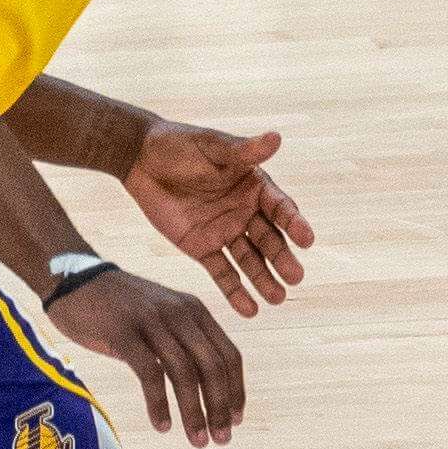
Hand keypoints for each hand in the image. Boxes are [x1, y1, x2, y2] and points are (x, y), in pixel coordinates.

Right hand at [52, 265, 246, 445]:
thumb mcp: (161, 319)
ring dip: (194, 412)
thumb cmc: (119, 310)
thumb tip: (206, 391)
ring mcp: (151, 320)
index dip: (235, 390)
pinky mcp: (123, 331)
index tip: (236, 420)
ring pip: (185, 372)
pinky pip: (150, 373)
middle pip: (213, 366)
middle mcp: (180, 313)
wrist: (74, 280)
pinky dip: (159, 403)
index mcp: (195, 311)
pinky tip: (162, 425)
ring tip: (197, 440)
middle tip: (221, 440)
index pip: (229, 355)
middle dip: (220, 407)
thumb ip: (182, 345)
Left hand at [131, 119, 316, 312]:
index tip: (307, 239)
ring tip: (278, 299)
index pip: (280, 208)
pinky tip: (249, 310)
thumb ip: (243, 151)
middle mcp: (246, 212)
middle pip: (269, 240)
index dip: (294, 223)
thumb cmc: (181, 144)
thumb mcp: (213, 146)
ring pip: (250, 261)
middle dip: (282, 259)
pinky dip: (235, 292)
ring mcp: (224, 232)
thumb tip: (276, 138)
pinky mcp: (202, 248)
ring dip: (264, 280)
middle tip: (296, 277)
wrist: (140, 159)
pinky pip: (222, 272)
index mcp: (255, 186)